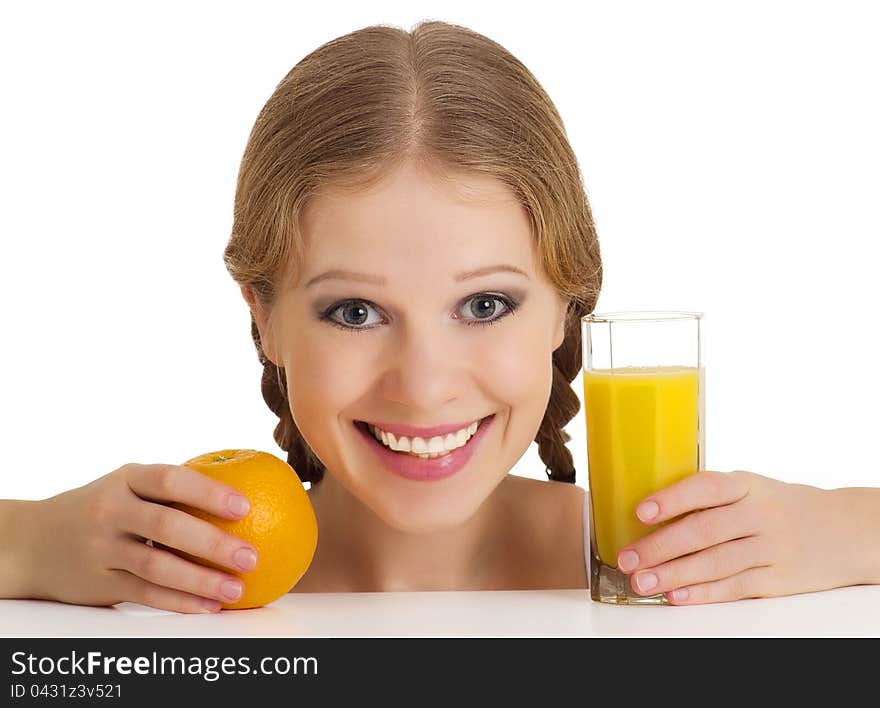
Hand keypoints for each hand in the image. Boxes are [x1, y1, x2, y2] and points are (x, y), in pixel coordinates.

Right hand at [24, 463, 258, 612]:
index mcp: (126, 478)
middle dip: (214, 543)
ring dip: (202, 580)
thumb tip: (249, 494)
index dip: (209, 492)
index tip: (246, 507)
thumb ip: (174, 490)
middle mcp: (111, 510)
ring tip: (238, 588)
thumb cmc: (106, 508)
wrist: (35, 540)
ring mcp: (102, 548)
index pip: (170, 480)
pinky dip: (181, 601)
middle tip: (252, 556)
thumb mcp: (129, 486)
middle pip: (167, 526)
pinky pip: (146, 594)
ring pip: (157, 567)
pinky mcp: (99, 583)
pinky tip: (211, 606)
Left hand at [615, 470, 861, 603]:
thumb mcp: (751, 489)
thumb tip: (647, 515)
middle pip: (705, 531)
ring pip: (716, 563)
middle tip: (628, 559)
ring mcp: (772, 548)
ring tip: (643, 583)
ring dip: (675, 575)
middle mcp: (760, 514)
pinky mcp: (779, 580)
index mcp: (747, 485)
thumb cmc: (779, 506)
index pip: (707, 488)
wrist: (846, 530)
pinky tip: (678, 596)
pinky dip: (704, 593)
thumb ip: (709, 499)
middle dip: (661, 547)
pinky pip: (736, 587)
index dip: (673, 499)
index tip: (641, 512)